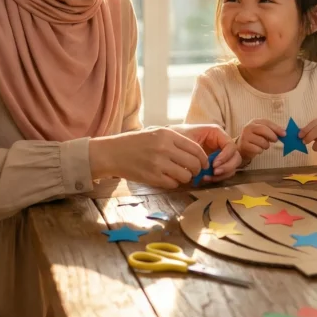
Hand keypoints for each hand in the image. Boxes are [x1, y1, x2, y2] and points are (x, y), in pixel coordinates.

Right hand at [89, 127, 207, 188]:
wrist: (112, 153)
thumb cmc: (135, 143)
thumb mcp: (155, 132)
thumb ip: (174, 140)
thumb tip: (196, 152)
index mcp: (167, 135)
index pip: (195, 148)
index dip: (203, 158)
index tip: (203, 163)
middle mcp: (164, 148)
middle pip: (194, 163)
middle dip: (197, 170)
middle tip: (193, 172)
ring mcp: (158, 163)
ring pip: (185, 176)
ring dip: (185, 178)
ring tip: (179, 175)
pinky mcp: (152, 177)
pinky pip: (173, 184)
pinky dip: (173, 183)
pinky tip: (167, 178)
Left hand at [169, 123, 239, 181]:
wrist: (169, 142)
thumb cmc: (178, 136)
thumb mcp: (187, 139)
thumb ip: (197, 149)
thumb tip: (208, 163)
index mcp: (217, 133)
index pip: (231, 146)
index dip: (226, 156)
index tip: (214, 165)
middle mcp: (221, 144)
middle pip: (235, 157)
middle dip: (227, 167)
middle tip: (214, 173)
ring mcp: (220, 155)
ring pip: (231, 167)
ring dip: (222, 174)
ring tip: (207, 177)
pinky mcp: (216, 164)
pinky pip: (223, 172)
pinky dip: (216, 177)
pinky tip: (205, 178)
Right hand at [237, 118, 285, 163]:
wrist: (242, 147)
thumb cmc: (256, 138)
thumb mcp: (262, 132)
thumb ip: (272, 131)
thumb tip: (284, 133)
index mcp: (255, 122)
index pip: (267, 122)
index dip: (276, 128)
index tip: (284, 134)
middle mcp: (248, 127)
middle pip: (263, 129)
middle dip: (272, 136)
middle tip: (276, 140)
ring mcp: (245, 136)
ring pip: (262, 141)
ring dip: (266, 145)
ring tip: (264, 145)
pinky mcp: (244, 145)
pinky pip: (258, 149)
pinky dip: (260, 151)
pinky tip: (257, 149)